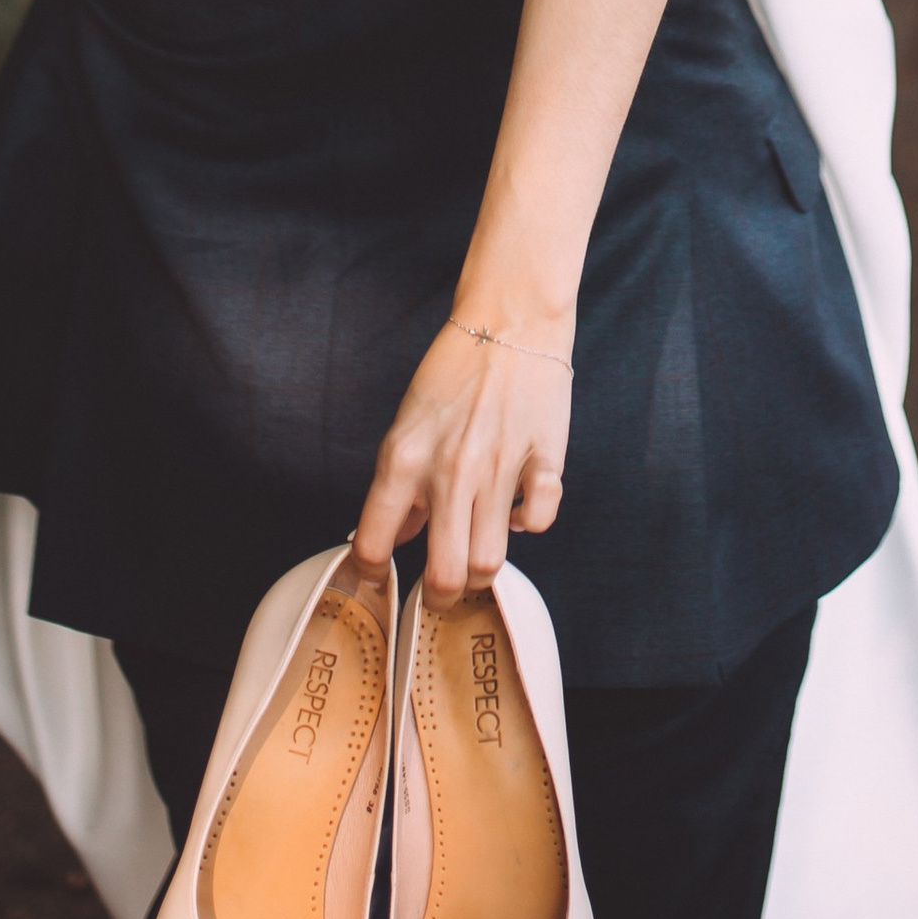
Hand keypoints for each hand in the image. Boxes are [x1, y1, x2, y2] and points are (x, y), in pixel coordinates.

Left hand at [355, 309, 574, 598]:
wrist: (508, 320)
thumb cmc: (453, 371)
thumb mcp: (407, 425)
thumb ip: (400, 487)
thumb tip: (392, 538)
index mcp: (403, 460)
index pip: (375, 546)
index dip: (374, 574)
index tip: (382, 577)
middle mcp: (449, 471)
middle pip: (443, 576)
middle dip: (439, 598)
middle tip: (441, 592)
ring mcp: (498, 468)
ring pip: (488, 563)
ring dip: (482, 570)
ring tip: (477, 557)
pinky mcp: (543, 459)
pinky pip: (539, 521)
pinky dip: (530, 524)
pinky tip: (519, 510)